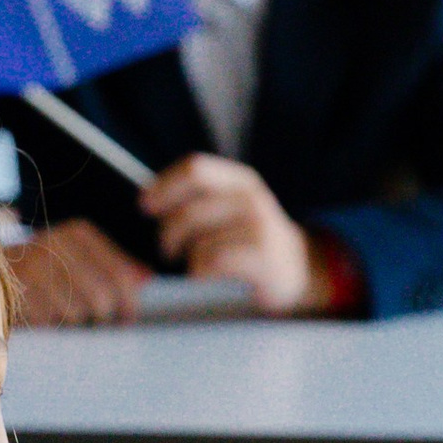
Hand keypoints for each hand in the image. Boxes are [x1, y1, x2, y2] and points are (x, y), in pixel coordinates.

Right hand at [7, 220, 150, 325]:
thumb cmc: (42, 270)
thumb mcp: (77, 258)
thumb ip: (113, 266)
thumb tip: (146, 277)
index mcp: (77, 233)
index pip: (120, 275)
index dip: (129, 303)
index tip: (127, 318)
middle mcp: (55, 243)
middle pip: (102, 298)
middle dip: (102, 317)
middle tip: (95, 323)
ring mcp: (32, 266)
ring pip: (77, 313)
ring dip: (73, 323)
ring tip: (63, 316)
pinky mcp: (15, 289)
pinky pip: (49, 321)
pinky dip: (51, 325)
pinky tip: (44, 316)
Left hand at [136, 155, 335, 313]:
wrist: (298, 266)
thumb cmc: (249, 237)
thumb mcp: (231, 206)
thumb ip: (198, 197)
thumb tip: (147, 199)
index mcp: (239, 179)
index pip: (194, 168)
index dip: (163, 186)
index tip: (145, 206)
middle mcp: (251, 197)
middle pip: (189, 210)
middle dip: (168, 233)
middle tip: (167, 248)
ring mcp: (259, 226)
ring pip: (198, 241)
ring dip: (186, 256)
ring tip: (191, 262)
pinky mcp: (262, 256)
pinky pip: (212, 262)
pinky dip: (199, 271)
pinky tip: (204, 274)